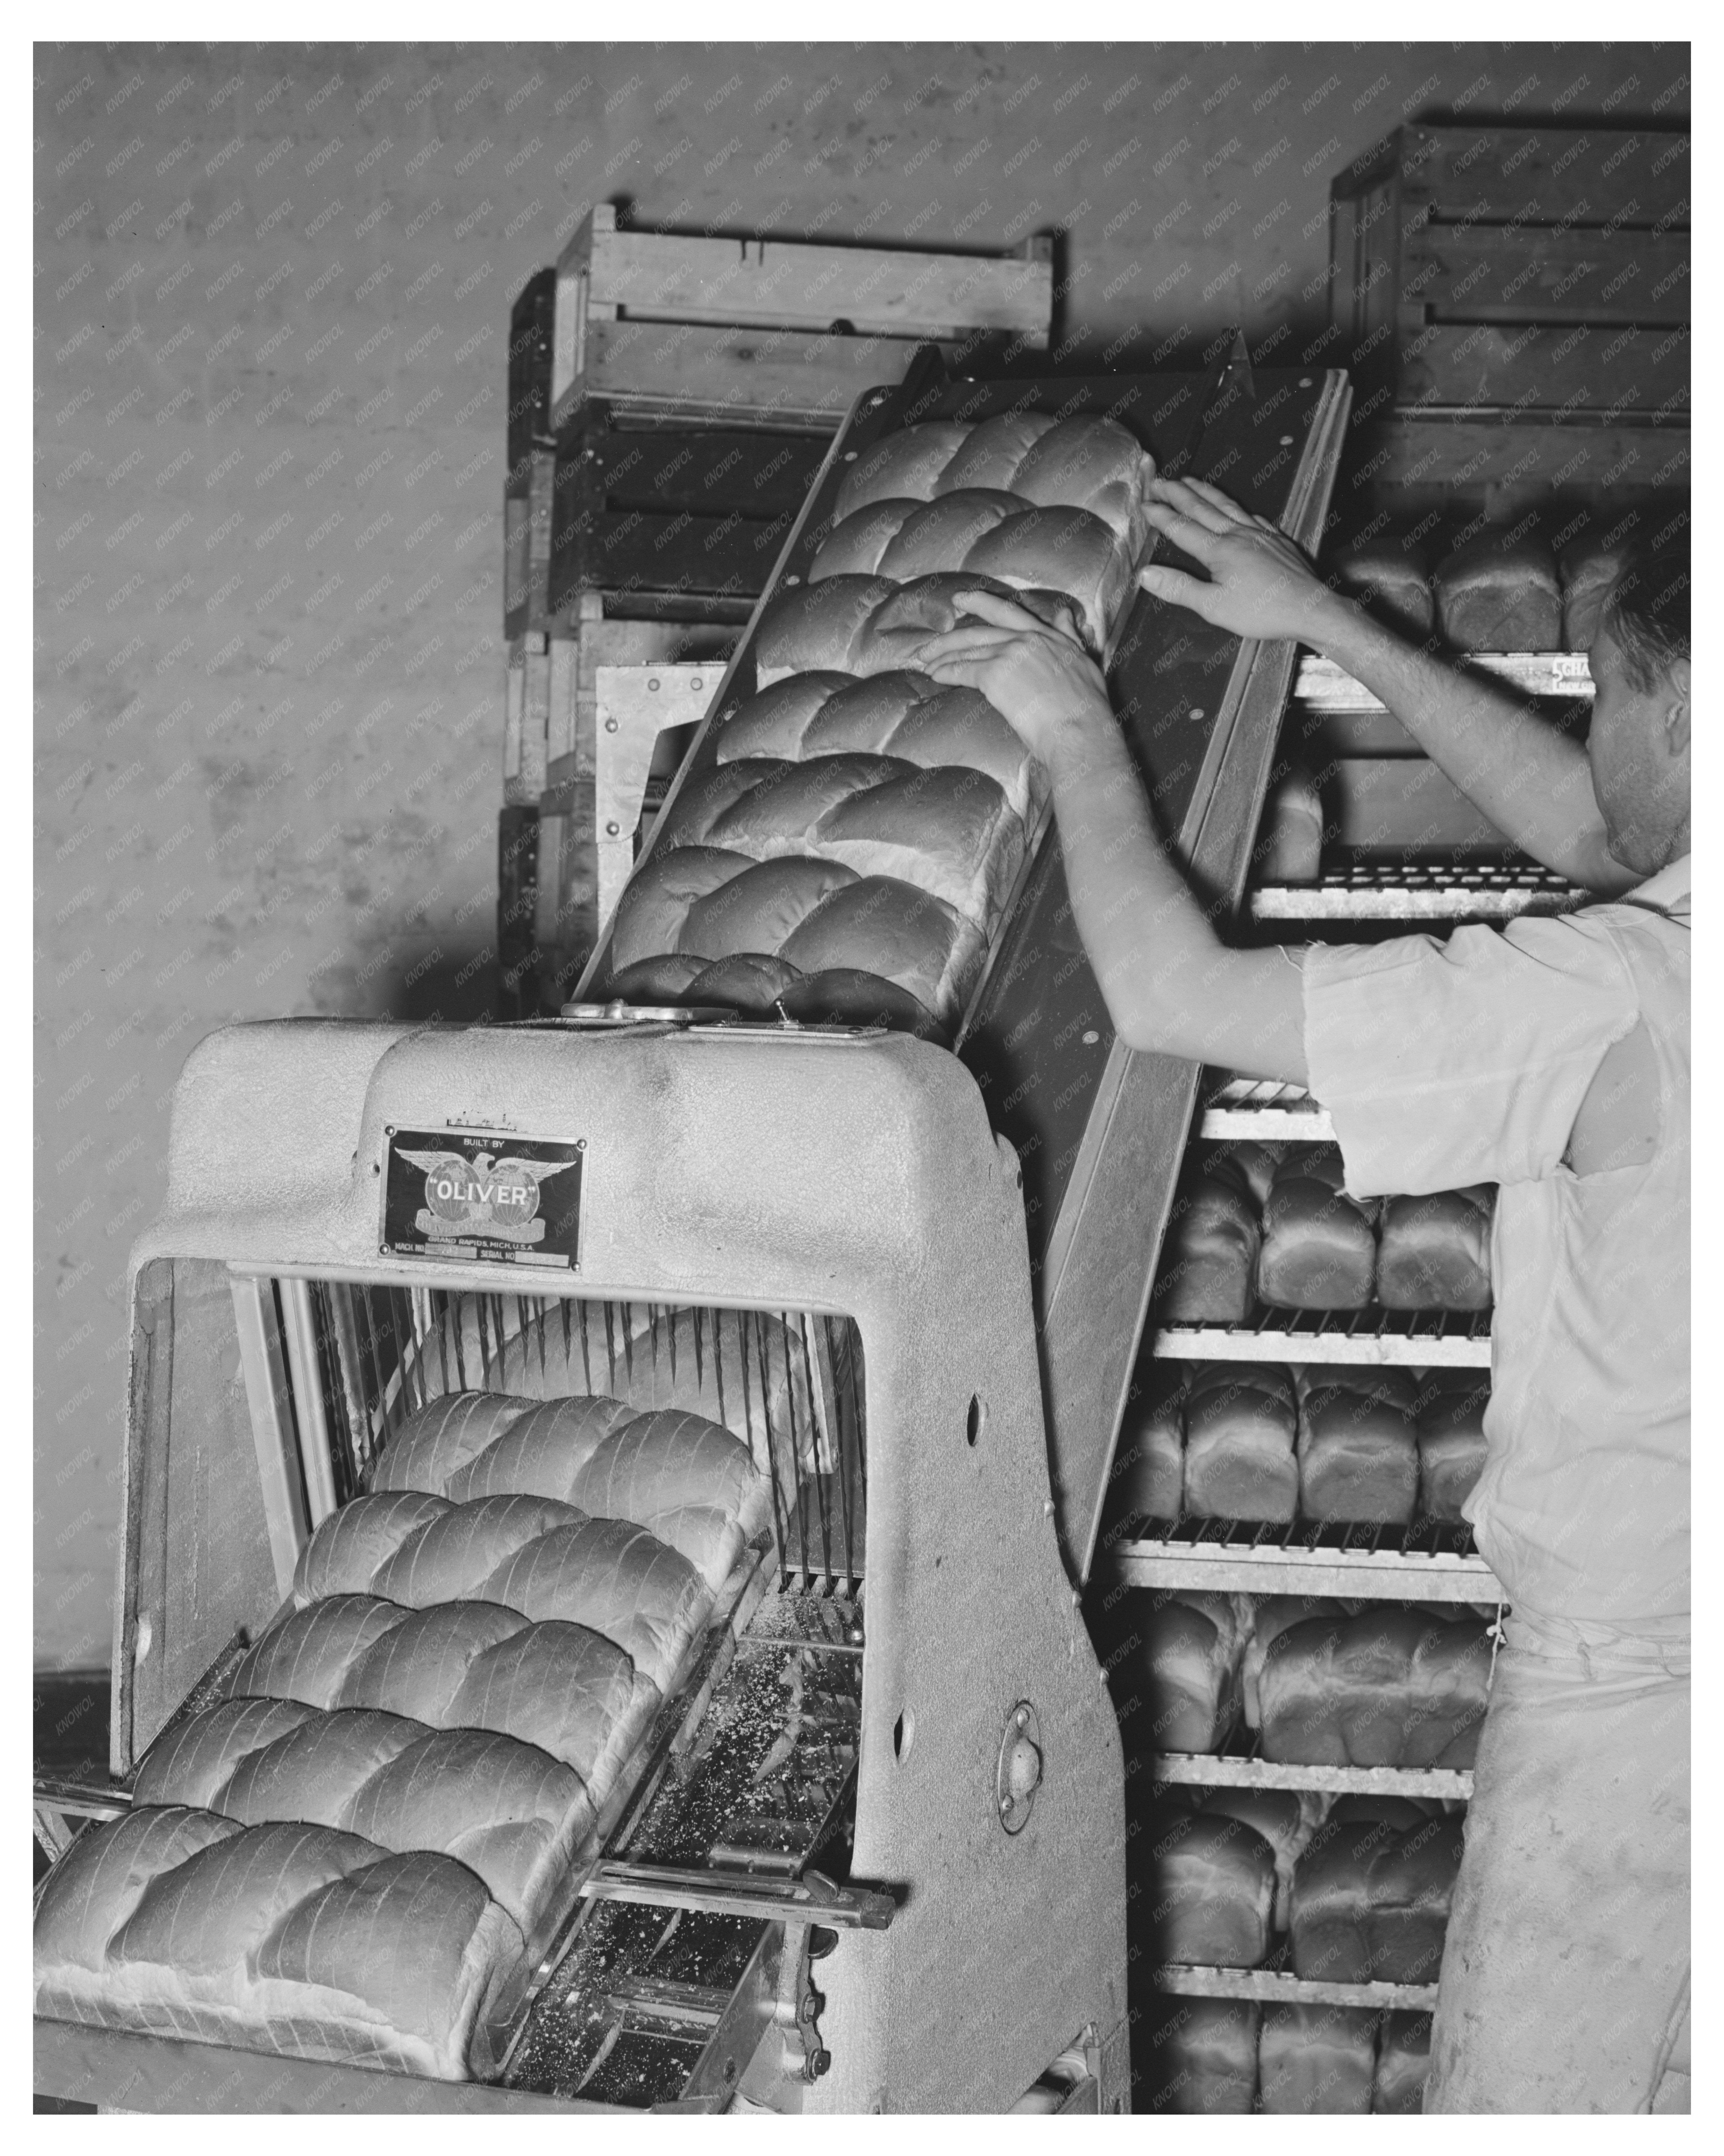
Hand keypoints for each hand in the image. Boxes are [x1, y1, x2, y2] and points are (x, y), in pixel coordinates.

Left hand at [913, 588, 1112, 764]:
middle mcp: (1028, 638)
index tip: (963, 599)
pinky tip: (934, 676)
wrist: (1079, 730)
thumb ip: (1069, 637)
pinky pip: (962, 670)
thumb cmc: (1087, 709)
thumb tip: (1065, 616)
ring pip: (967, 650)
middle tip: (930, 639)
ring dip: (942, 655)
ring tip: (925, 661)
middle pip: (980, 630)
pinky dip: (945, 672)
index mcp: (1048, 636)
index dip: (983, 604)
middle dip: (951, 634)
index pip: (1010, 613)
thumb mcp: (1084, 662)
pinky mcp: (995, 675)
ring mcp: (1010, 654)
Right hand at [1139, 476, 1342, 643]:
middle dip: (1177, 493)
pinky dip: (1237, 507)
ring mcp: (1259, 533)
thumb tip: (1146, 574)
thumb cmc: (1261, 612)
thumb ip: (1179, 589)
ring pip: (1226, 505)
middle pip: (1201, 508)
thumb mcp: (1213, 607)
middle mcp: (1238, 534)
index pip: (1182, 528)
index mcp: (1219, 550)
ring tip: (1189, 480)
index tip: (1144, 504)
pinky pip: (1252, 515)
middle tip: (1159, 481)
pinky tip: (1235, 508)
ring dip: (1204, 491)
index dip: (1161, 515)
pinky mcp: (1276, 539)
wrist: (1309, 608)